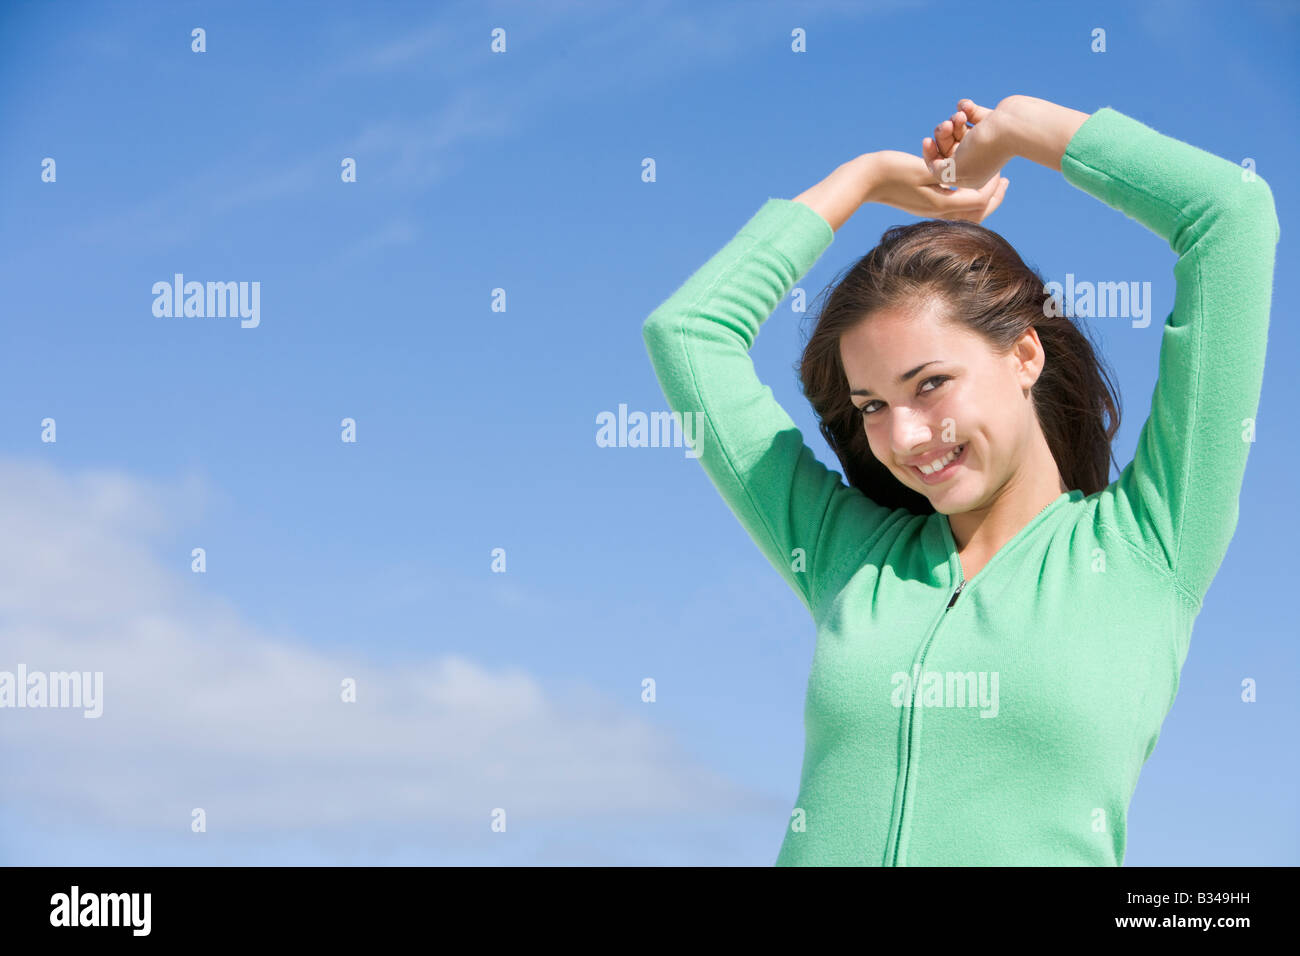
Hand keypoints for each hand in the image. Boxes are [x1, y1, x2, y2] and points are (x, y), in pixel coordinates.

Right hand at [866, 150, 1008, 222]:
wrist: (866, 180)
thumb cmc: (893, 171)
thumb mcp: (924, 170)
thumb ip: (950, 176)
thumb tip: (976, 181)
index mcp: (942, 204)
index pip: (980, 201)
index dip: (994, 186)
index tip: (1001, 170)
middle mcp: (939, 211)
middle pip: (976, 212)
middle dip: (994, 197)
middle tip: (1006, 182)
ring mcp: (931, 211)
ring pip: (966, 211)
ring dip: (981, 197)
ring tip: (992, 183)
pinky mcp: (924, 205)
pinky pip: (953, 206)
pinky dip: (965, 197)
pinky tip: (965, 183)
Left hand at [922, 99, 1016, 189]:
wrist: (1014, 126)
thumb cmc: (984, 149)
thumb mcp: (955, 169)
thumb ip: (939, 172)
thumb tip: (934, 164)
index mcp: (969, 176)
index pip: (941, 167)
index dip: (930, 154)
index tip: (927, 141)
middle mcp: (976, 159)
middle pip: (948, 146)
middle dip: (943, 134)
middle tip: (946, 126)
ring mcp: (984, 139)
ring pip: (957, 129)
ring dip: (954, 121)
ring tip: (959, 116)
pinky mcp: (990, 122)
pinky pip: (969, 113)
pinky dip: (965, 108)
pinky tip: (967, 107)